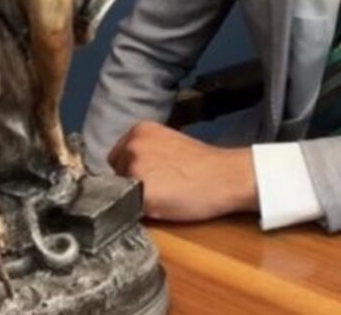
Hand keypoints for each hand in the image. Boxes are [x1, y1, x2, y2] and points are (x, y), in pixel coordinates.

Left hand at [109, 121, 258, 221]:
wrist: (224, 176)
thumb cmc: (202, 163)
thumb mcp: (168, 144)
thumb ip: (146, 151)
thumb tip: (128, 170)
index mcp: (140, 130)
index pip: (117, 157)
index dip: (132, 171)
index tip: (150, 177)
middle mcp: (132, 145)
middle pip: (115, 174)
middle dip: (131, 183)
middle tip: (159, 188)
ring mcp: (134, 168)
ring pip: (120, 193)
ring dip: (134, 198)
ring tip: (162, 197)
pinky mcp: (139, 191)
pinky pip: (130, 208)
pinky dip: (141, 211)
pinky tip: (162, 206)